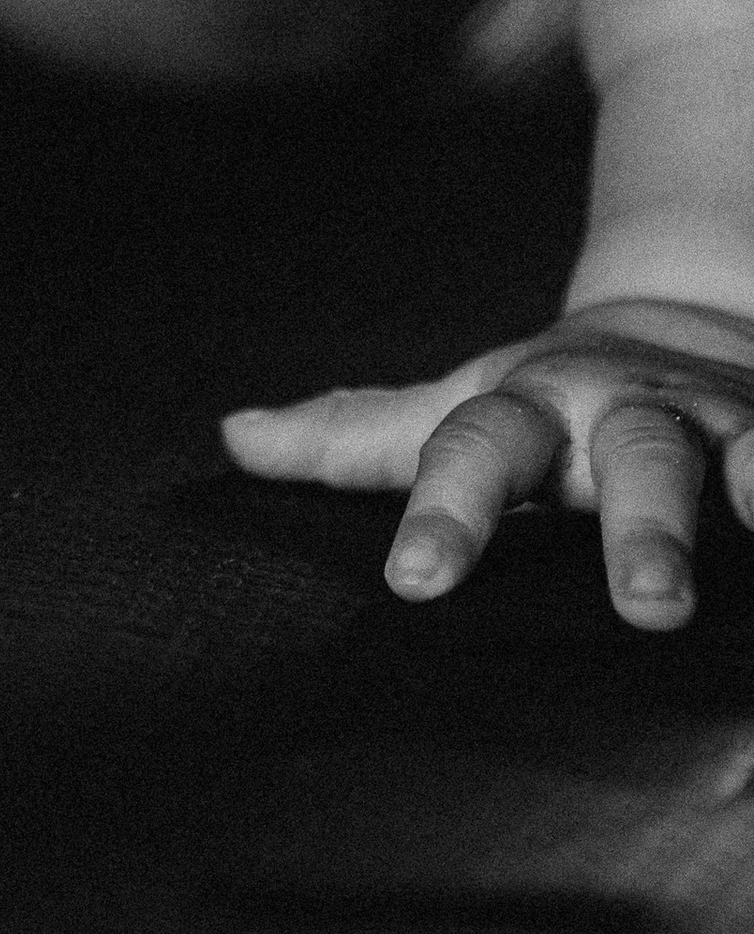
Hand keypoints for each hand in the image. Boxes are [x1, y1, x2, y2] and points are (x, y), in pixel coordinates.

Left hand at [223, 299, 753, 628]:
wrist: (684, 327)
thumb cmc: (547, 403)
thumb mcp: (457, 409)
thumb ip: (353, 437)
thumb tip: (230, 440)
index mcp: (532, 413)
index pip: (477, 457)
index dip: (446, 514)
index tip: (415, 581)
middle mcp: (628, 415)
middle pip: (635, 461)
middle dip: (646, 526)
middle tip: (649, 605)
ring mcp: (724, 427)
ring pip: (740, 460)